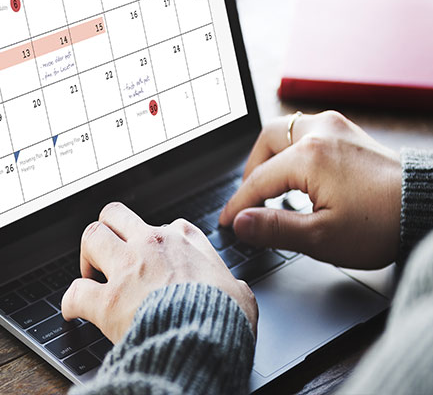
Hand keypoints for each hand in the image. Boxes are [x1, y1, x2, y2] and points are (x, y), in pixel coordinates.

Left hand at [62, 202, 257, 342]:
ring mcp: (128, 267)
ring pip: (91, 236)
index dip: (156, 242)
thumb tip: (234, 292)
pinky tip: (75, 311)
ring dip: (87, 255)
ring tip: (91, 273)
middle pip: (116, 214)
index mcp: (185, 239)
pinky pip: (75, 292)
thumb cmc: (225, 315)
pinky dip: (72, 302)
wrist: (207, 339)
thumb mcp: (240, 291)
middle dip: (109, 229)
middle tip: (110, 252)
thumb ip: (230, 283)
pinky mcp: (108, 300)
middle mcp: (153, 243)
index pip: (164, 225)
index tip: (155, 259)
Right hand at [219, 111, 401, 268]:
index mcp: (310, 156)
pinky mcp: (349, 132)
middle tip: (250, 197)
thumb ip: (275, 228)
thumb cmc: (382, 223)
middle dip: (253, 167)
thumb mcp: (322, 237)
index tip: (227, 220)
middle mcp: (321, 132)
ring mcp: (337, 127)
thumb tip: (241, 223)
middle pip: (268, 139)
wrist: (427, 206)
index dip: (239, 203)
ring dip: (273, 155)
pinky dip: (293, 150)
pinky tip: (299, 173)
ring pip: (287, 130)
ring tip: (272, 185)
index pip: (259, 179)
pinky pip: (309, 131)